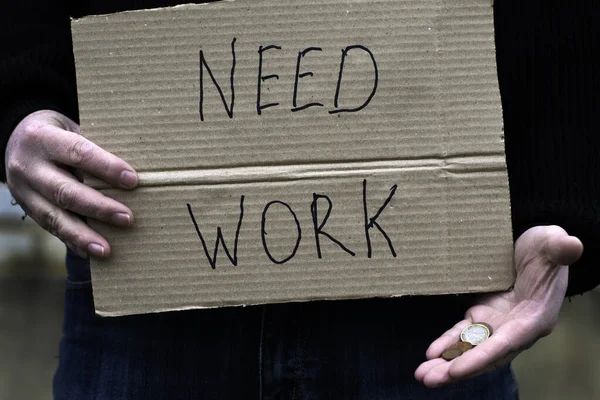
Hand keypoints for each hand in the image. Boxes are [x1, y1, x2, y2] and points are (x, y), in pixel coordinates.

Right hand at [5, 110, 137, 258]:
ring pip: (54, 216)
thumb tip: (131, 171)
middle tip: (127, 218)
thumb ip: (94, 146)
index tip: (132, 181)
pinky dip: (71, 241)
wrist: (15, 140)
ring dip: (82, 235)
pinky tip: (89, 253)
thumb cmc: (58, 133)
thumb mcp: (70, 128)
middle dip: (98, 207)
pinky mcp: (27, 208)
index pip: (78, 152)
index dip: (106, 167)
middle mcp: (28, 166)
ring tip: (106, 249)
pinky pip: (50, 228)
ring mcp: (23, 190)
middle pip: (65, 190)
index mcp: (42, 138)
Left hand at [414, 225, 582, 387]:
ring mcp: (498, 323)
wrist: (537, 248)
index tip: (456, 369)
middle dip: (457, 369)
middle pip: (485, 355)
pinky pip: (464, 334)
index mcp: (534, 318)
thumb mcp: (552, 242)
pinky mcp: (484, 315)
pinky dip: (448, 344)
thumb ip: (559, 248)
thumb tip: (571, 245)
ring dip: (447, 363)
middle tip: (429, 380)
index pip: (505, 344)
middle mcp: (516, 328)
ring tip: (423, 375)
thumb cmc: (547, 247)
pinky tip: (431, 354)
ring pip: (472, 349)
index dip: (481, 357)